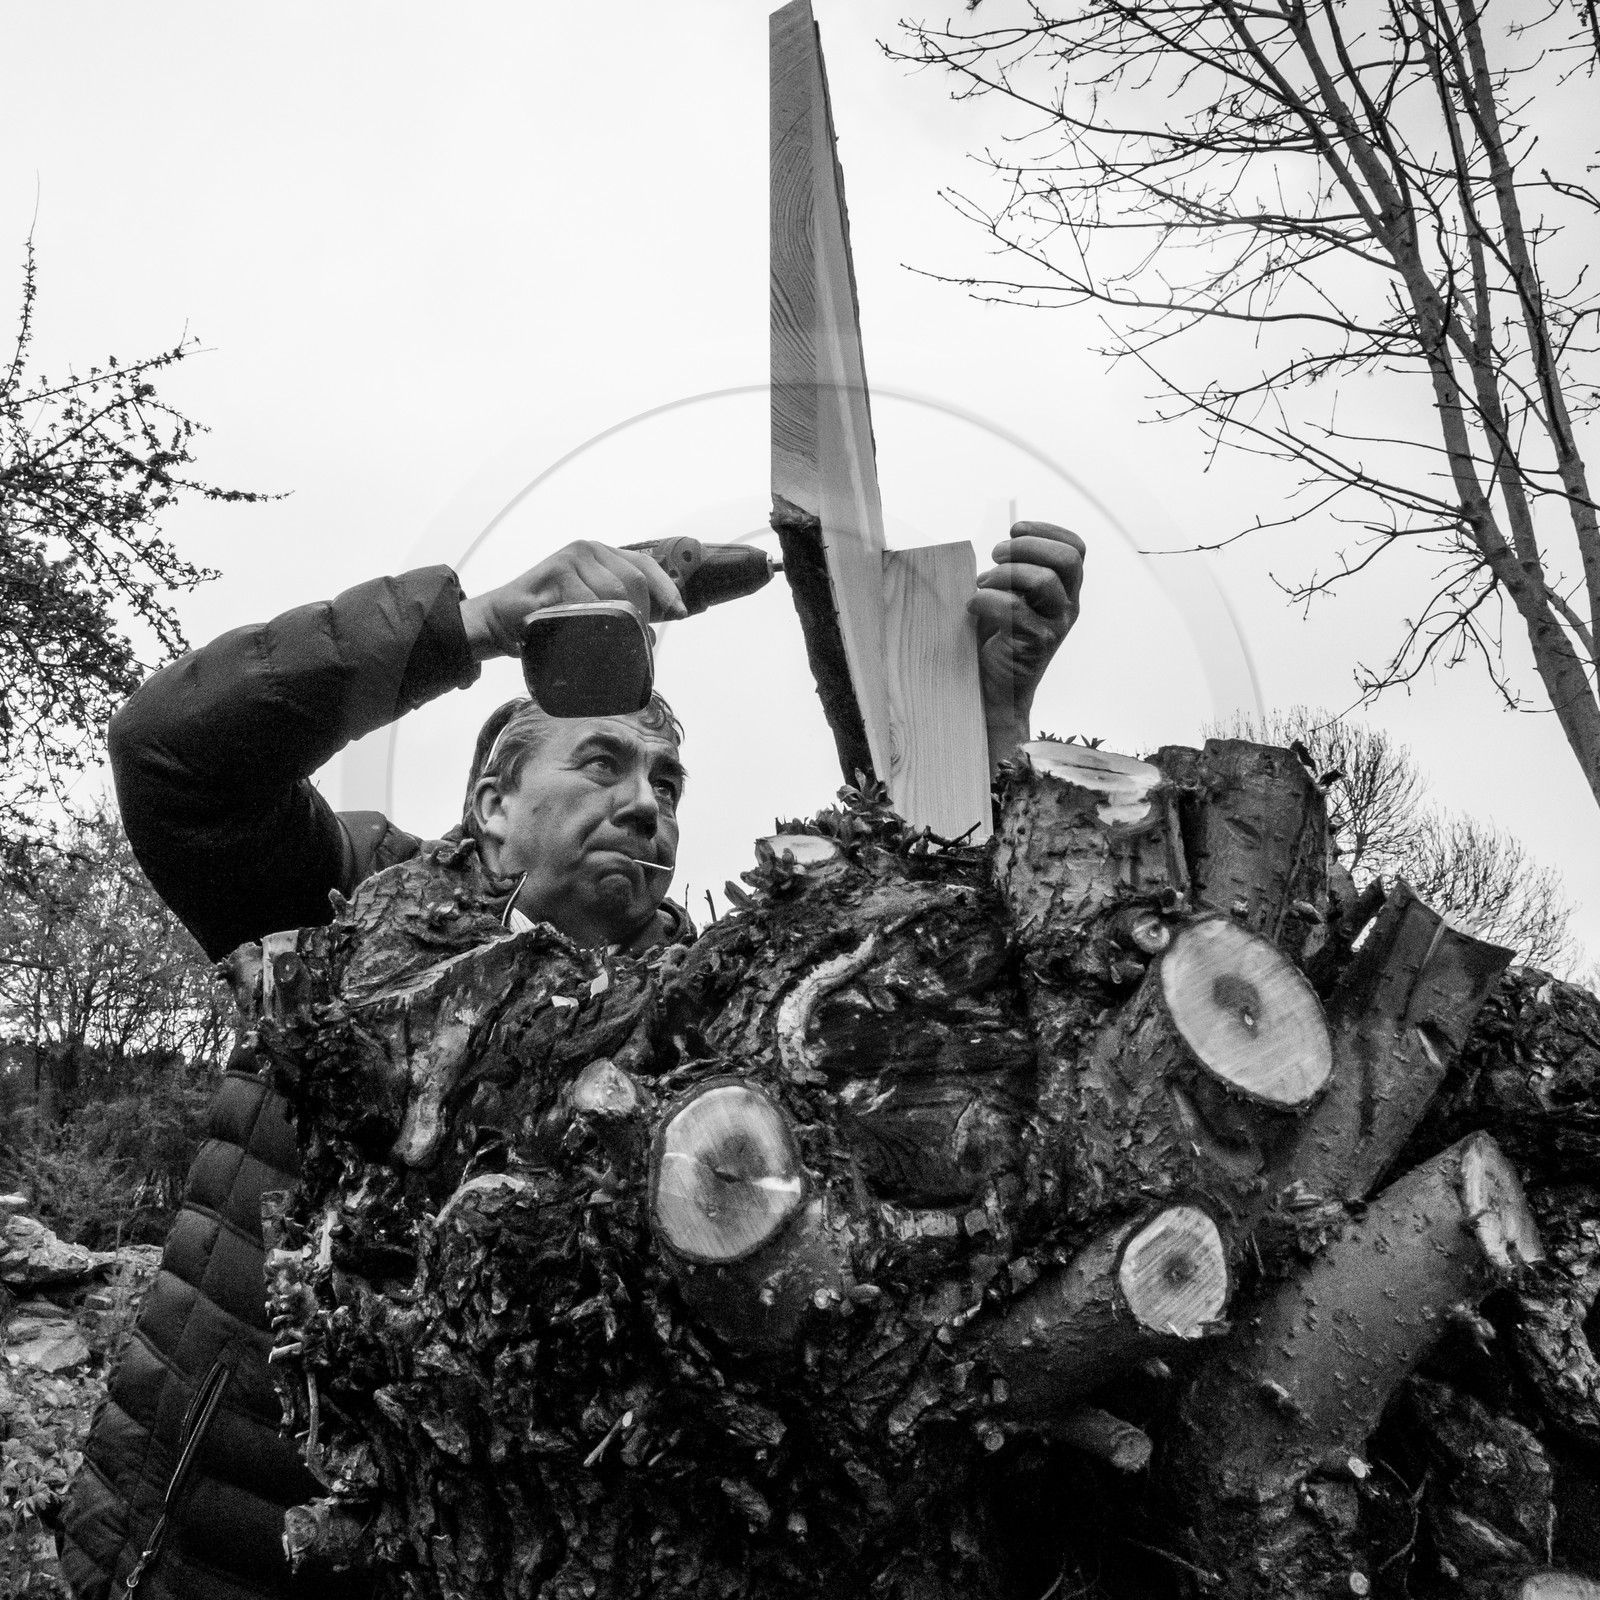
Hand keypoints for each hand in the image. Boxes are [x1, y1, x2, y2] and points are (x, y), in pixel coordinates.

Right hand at [459, 540, 687, 661]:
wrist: (501, 622)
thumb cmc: (548, 619)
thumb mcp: (592, 611)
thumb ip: (625, 610)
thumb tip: (661, 626)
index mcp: (603, 556)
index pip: (645, 565)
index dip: (666, 589)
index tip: (682, 613)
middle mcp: (590, 550)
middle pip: (635, 581)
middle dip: (641, 615)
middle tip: (634, 642)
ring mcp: (573, 558)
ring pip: (616, 592)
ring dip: (620, 623)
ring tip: (611, 643)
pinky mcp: (556, 570)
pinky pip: (590, 601)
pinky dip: (595, 624)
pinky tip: (588, 637)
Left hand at [968, 522, 1084, 767]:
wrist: (994, 694)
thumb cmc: (995, 642)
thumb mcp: (1007, 598)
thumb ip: (1011, 574)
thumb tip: (996, 546)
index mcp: (1064, 591)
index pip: (1075, 549)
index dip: (1046, 530)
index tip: (1015, 527)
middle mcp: (1067, 607)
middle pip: (1067, 559)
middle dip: (1027, 546)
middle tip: (997, 555)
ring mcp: (1055, 626)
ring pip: (1045, 580)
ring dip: (1005, 573)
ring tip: (981, 582)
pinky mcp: (1036, 645)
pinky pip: (1016, 609)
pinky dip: (987, 600)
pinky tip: (972, 606)